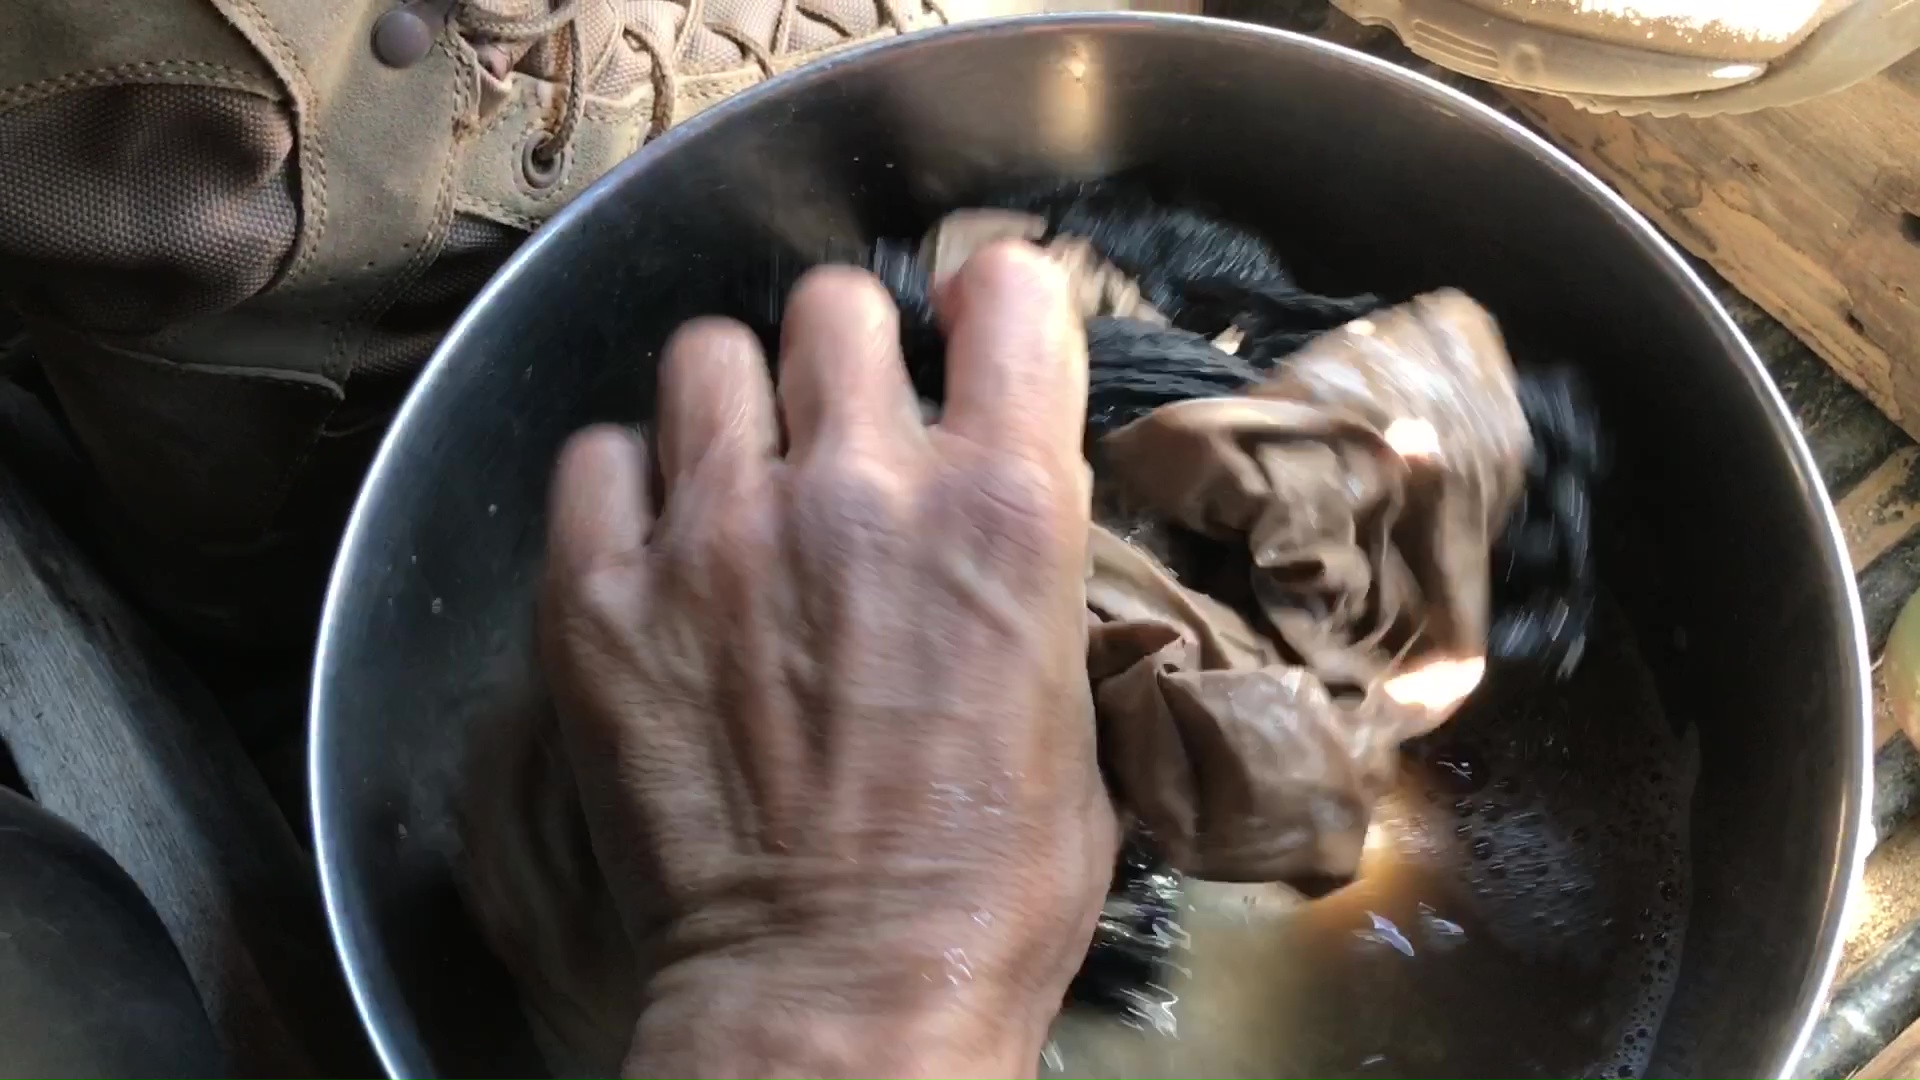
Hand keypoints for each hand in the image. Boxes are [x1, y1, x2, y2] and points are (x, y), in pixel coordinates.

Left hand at [540, 242, 1119, 1079]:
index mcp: (1005, 513)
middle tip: (839, 433)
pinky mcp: (601, 596)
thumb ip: (1031, 582)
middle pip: (836, 304)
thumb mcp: (1074, 720)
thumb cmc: (984, 892)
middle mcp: (860, 489)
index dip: (992, 309)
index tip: (973, 339)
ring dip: (733, 407)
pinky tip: (653, 548)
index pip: (1010, 296)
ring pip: (706, 354)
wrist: (837, 1002)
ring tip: (737, 484)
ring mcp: (718, 535)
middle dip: (845, 358)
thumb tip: (992, 514)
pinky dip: (625, 487)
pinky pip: (595, 457)